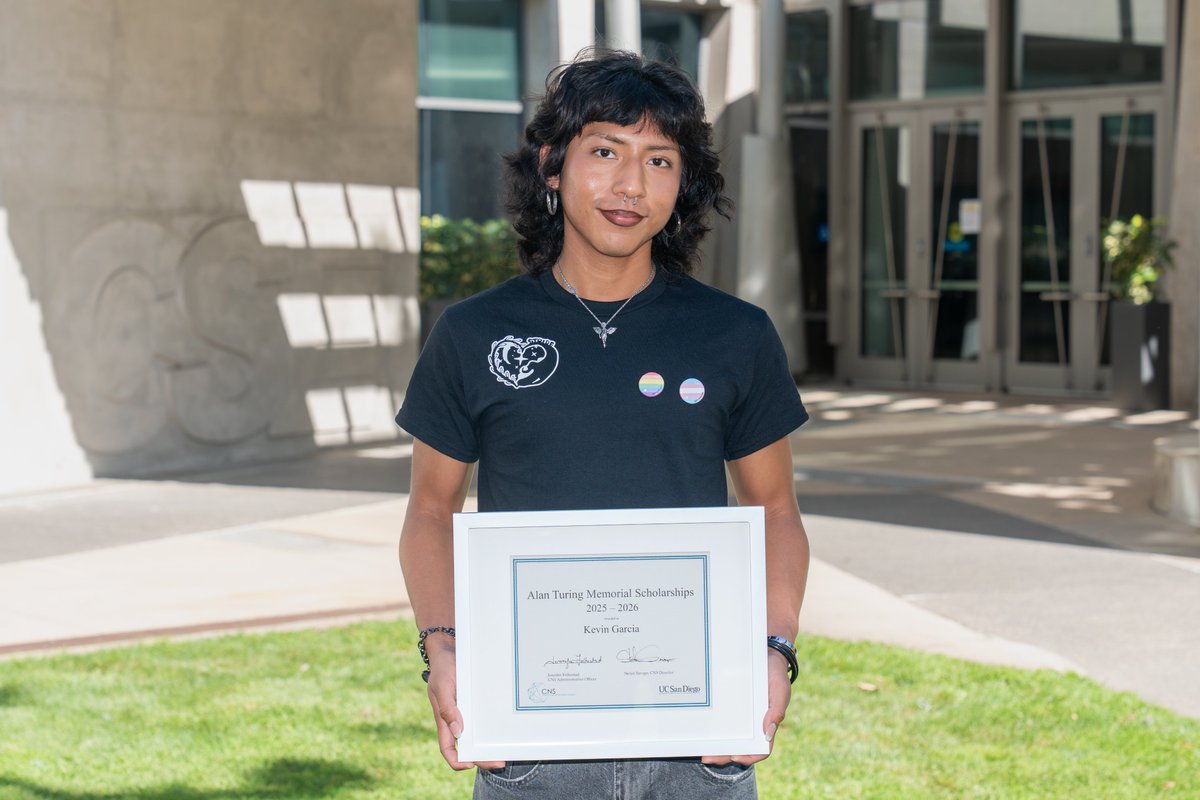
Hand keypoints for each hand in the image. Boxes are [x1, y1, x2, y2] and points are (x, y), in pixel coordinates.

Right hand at [424, 638, 504, 771]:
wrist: (449, 649)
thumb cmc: (443, 667)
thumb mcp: (442, 686)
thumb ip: (447, 709)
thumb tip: (458, 732)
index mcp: (443, 719)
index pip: (447, 748)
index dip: (457, 761)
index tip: (470, 765)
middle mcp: (455, 719)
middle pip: (467, 746)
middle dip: (481, 758)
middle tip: (500, 762)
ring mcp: (465, 711)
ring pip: (476, 735)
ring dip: (488, 746)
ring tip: (505, 751)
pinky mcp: (474, 703)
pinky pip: (482, 720)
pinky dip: (490, 728)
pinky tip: (503, 730)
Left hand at [700, 649, 791, 766]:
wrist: (765, 652)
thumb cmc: (775, 673)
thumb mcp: (780, 689)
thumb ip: (776, 711)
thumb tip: (768, 733)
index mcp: (765, 724)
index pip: (759, 749)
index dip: (748, 756)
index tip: (735, 757)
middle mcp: (751, 723)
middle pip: (738, 746)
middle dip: (723, 755)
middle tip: (708, 757)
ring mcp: (739, 715)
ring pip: (727, 736)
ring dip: (715, 745)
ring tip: (700, 749)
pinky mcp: (729, 704)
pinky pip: (720, 718)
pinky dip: (711, 727)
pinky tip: (700, 728)